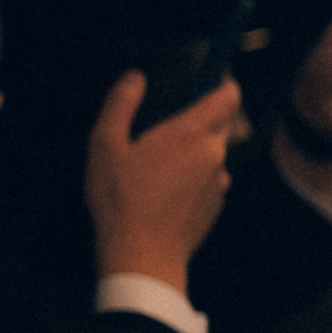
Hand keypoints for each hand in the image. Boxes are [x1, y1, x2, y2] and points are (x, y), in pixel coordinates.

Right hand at [87, 70, 243, 295]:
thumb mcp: (105, 145)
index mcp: (190, 134)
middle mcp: (214, 155)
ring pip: (215, 151)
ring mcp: (219, 181)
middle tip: (173, 120)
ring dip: (196, 148)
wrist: (143, 255)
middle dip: (205, 115)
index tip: (215, 77)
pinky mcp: (217, 203)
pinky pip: (211, 177)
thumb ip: (120, 104)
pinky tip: (165, 188)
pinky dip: (195, 174)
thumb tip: (134, 77)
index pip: (227, 97)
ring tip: (159, 161)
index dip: (224, 83)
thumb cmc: (120, 200)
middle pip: (223, 122)